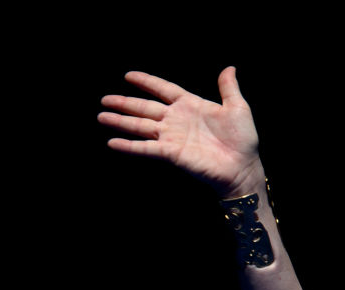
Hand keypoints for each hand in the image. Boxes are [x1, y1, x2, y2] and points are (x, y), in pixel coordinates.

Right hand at [99, 67, 263, 197]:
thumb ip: (229, 88)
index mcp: (191, 105)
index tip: (129, 75)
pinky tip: (113, 142)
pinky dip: (129, 146)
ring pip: (140, 126)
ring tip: (101, 116)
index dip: (147, 82)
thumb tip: (230, 67)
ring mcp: (172, 137)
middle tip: (104, 99)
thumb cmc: (243, 139)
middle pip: (145, 107)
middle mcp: (177, 120)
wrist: (243, 167)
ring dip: (120, 121)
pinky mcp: (171, 153)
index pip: (164, 89)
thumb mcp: (237, 108)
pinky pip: (146, 148)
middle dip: (125, 103)